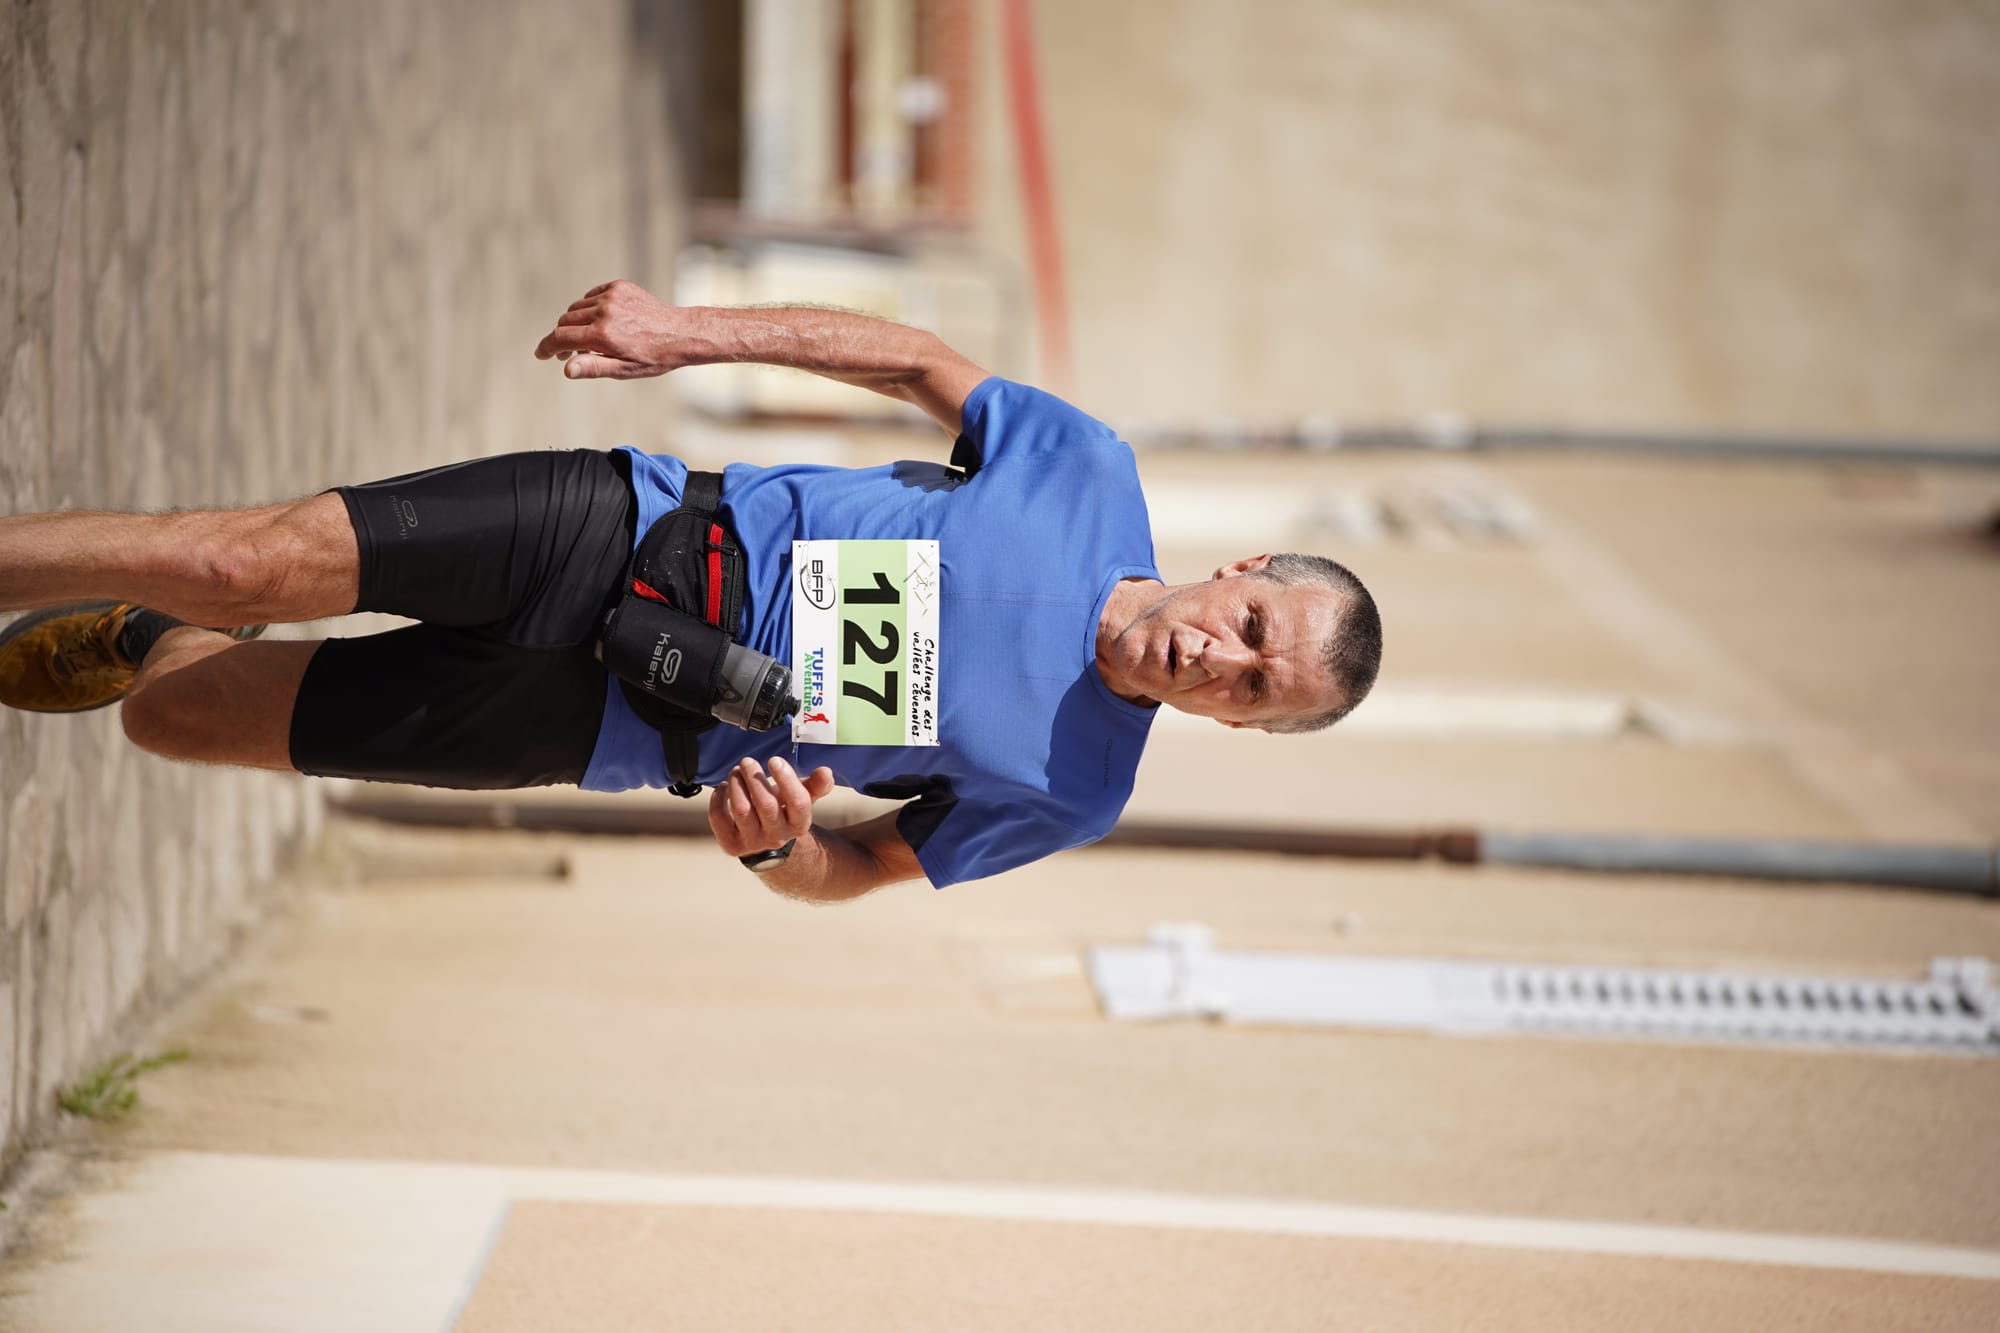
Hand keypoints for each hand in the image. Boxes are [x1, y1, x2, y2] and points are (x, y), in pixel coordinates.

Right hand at [534, 279, 703, 379]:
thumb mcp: (623, 370)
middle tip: (570, 352)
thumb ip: (592, 367)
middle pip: (565, 322)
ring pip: (576, 308)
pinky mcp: (619, 286)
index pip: (560, 338)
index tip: (541, 354)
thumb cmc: (653, 357)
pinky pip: (591, 296)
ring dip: (577, 323)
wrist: (681, 333)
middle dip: (563, 337)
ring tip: (592, 340)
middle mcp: (604, 311)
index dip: (547, 347)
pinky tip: (603, 321)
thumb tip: (566, 369)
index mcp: (603, 335)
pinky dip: (590, 308)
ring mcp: (612, 296)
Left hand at [707, 756, 837, 857]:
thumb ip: (816, 784)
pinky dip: (718, 799)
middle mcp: (777, 835)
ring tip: (736, 771)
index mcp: (799, 823)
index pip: (797, 802)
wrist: (769, 848)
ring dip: (736, 785)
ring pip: (741, 810)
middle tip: (747, 762)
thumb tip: (825, 772)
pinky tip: (723, 787)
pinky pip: (719, 819)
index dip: (786, 779)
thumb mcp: (803, 799)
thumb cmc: (785, 814)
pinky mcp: (731, 845)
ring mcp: (753, 842)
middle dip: (754, 778)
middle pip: (766, 804)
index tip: (775, 760)